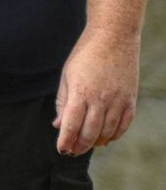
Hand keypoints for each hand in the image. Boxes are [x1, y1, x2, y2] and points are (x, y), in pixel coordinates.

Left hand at [58, 22, 139, 155]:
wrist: (114, 37)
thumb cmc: (85, 55)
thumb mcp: (67, 76)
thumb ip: (63, 102)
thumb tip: (58, 125)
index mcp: (81, 93)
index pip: (71, 125)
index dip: (65, 141)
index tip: (61, 150)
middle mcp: (101, 99)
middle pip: (90, 132)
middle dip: (79, 146)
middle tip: (72, 152)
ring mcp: (118, 100)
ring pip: (108, 131)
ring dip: (96, 142)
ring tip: (87, 146)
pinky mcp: (131, 98)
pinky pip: (125, 123)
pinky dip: (115, 134)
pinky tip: (106, 138)